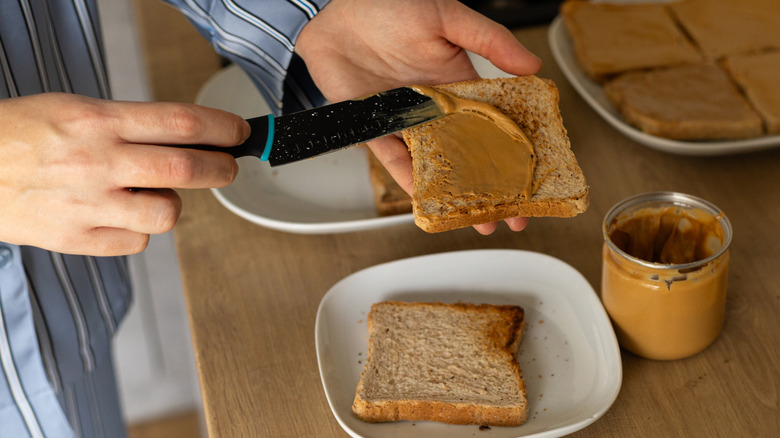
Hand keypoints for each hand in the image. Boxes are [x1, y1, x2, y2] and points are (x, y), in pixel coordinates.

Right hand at [0, 93, 247, 255]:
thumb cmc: (21, 135)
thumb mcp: (75, 110)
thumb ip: (130, 124)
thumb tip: (191, 138)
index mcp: (97, 121)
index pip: (181, 122)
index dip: (222, 128)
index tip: (239, 133)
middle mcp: (96, 161)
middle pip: (186, 168)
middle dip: (221, 169)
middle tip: (228, 167)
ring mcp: (86, 204)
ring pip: (167, 213)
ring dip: (173, 203)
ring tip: (153, 194)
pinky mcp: (76, 239)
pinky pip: (137, 241)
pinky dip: (140, 230)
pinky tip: (121, 215)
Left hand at [295, 0, 540, 233]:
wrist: (334, 10)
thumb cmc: (390, 4)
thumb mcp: (448, 17)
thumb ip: (489, 40)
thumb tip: (532, 65)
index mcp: (458, 83)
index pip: (493, 124)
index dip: (513, 150)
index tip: (533, 176)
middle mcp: (435, 108)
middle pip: (469, 153)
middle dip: (491, 185)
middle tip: (512, 214)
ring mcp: (406, 120)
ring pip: (435, 164)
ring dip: (454, 192)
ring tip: (476, 219)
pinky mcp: (375, 127)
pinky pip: (395, 159)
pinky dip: (410, 179)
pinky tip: (427, 198)